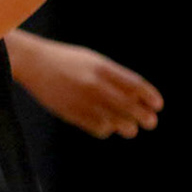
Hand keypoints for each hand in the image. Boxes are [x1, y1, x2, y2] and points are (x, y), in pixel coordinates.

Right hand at [18, 36, 161, 137]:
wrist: (33, 63)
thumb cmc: (67, 61)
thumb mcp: (93, 61)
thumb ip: (114, 76)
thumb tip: (138, 97)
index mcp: (102, 68)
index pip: (135, 85)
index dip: (150, 97)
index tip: (157, 105)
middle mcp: (95, 84)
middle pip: (129, 106)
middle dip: (145, 117)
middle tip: (150, 122)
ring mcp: (83, 100)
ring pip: (116, 122)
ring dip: (127, 127)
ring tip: (128, 127)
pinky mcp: (72, 113)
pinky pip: (99, 128)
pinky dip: (106, 130)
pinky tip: (106, 126)